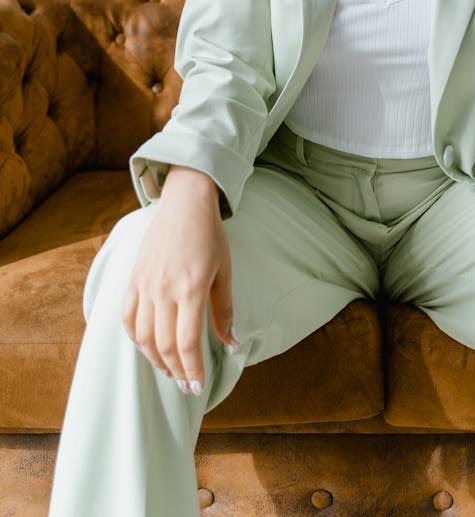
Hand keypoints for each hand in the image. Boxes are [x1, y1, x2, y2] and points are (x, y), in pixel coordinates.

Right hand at [121, 166, 237, 394]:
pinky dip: (136, 337)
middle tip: (187, 386)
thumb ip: (224, 309)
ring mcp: (145, 285)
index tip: (198, 386)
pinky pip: (127, 317)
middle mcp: (163, 290)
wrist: (184, 203)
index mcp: (190, 289)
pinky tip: (147, 346)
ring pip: (143, 336)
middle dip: (176, 371)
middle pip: (165, 344)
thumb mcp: (224, 270)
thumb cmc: (209, 235)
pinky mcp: (133, 278)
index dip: (192, 369)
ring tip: (169, 370)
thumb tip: (231, 342)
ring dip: (155, 359)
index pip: (187, 343)